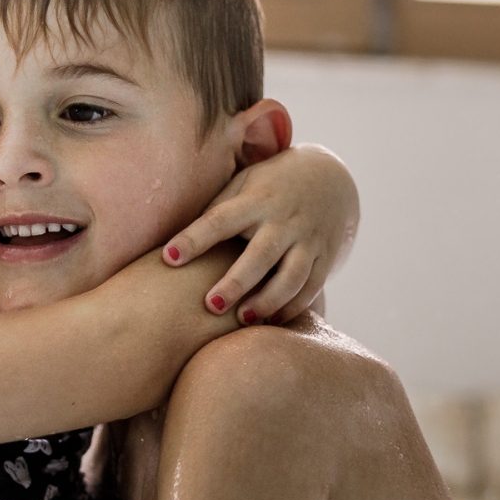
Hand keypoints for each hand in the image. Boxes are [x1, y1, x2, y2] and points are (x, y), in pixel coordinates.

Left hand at [159, 144, 358, 323]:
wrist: (331, 179)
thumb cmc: (270, 186)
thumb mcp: (244, 184)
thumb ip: (217, 210)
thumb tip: (173, 242)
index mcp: (256, 199)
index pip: (221, 219)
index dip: (194, 239)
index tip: (168, 258)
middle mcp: (284, 220)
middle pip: (261, 255)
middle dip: (237, 282)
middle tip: (210, 306)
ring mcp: (308, 239)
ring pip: (291, 276)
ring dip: (268, 301)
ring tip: (243, 319)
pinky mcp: (324, 257)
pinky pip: (312, 286)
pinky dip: (293, 306)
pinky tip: (272, 320)